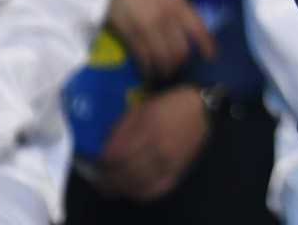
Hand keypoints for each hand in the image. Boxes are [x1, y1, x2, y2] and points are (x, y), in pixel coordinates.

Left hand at [95, 86, 211, 202]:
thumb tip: (105, 148)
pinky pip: (155, 190)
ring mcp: (169, 161)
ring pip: (138, 184)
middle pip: (125, 172)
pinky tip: (132, 190)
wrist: (200, 107)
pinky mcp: (178, 170)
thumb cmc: (168, 104)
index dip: (103, 160)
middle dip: (107, 177)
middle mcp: (158, 147)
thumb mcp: (143, 108)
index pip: (117, 153)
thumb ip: (123, 127)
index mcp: (147, 128)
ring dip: (120, 188)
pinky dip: (140, 193)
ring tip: (111, 186)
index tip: (96, 159)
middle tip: (99, 176)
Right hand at [107, 0, 216, 80]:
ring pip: (164, 58)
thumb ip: (179, 7)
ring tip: (164, 74)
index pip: (199, 29)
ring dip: (166, 69)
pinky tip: (148, 72)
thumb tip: (186, 26)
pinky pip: (144, 59)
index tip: (211, 57)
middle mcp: (167, 19)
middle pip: (181, 50)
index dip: (207, 45)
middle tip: (178, 67)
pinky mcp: (131, 37)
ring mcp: (149, 29)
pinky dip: (148, 69)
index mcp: (179, 4)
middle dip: (181, 62)